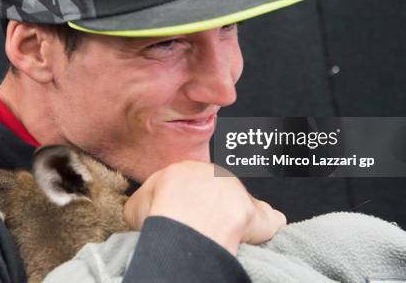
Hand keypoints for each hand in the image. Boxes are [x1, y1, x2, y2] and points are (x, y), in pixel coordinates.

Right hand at [123, 161, 285, 255]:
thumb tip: (146, 209)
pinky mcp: (259, 216)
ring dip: (235, 217)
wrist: (187, 218)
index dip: (185, 200)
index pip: (189, 183)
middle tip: (201, 227)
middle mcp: (217, 176)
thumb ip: (145, 202)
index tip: (182, 215)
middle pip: (216, 191)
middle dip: (211, 206)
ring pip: (240, 203)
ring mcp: (239, 194)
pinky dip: (267, 226)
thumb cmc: (160, 209)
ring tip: (226, 235)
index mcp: (187, 170)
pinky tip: (263, 232)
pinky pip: (269, 220)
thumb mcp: (137, 204)